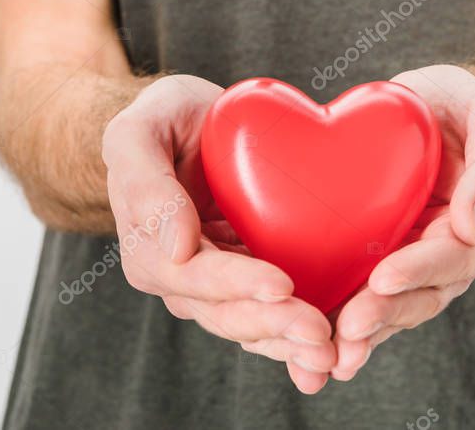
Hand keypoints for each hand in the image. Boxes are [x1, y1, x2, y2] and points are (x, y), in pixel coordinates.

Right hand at [102, 75, 336, 392]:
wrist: (195, 122)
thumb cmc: (164, 119)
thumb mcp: (140, 130)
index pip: (194, 277)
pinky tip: (335, 354)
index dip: (237, 284)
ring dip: (291, 343)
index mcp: (151, 250)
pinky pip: (275, 314)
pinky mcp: (253, 279)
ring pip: (254, 324)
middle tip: (320, 333)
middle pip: (228, 312)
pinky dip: (300, 338)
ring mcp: (219, 285)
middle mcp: (182, 279)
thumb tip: (174, 246)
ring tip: (332, 354)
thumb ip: (143, 180)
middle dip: (274, 325)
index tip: (282, 284)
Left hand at [329, 65, 474, 380]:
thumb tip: (472, 226)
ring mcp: (410, 263)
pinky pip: (357, 294)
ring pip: (387, 307)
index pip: (454, 258)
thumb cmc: (468, 108)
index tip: (383, 278)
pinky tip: (304, 348)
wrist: (434, 110)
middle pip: (419, 296)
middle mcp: (448, 258)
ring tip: (323, 356)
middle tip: (347, 329)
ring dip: (358, 334)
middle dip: (383, 314)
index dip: (419, 270)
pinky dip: (333, 320)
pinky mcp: (374, 259)